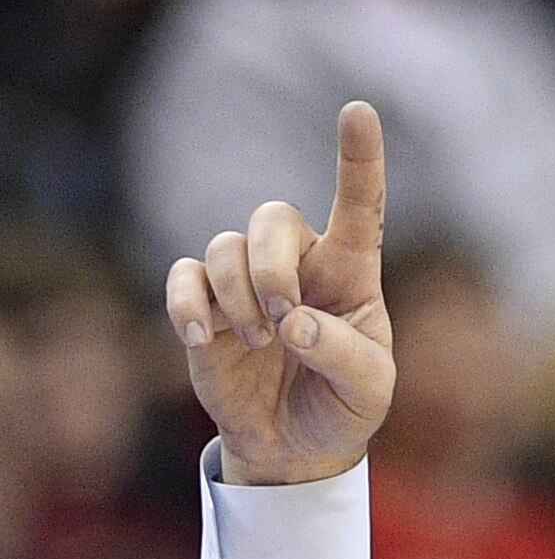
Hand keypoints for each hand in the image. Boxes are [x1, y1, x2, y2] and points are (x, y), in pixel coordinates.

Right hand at [164, 101, 394, 485]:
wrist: (296, 448)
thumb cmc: (344, 408)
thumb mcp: (369, 391)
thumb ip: (343, 355)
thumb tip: (295, 323)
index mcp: (351, 276)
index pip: (358, 209)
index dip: (359, 161)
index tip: (359, 110)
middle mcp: (299, 265)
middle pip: (272, 218)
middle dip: (271, 265)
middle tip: (284, 318)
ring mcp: (246, 282)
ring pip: (223, 248)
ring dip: (238, 296)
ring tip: (261, 343)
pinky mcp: (203, 304)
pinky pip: (182, 277)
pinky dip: (189, 305)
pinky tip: (204, 339)